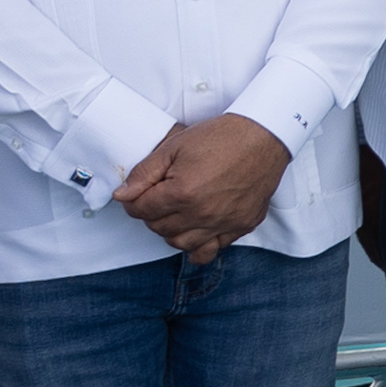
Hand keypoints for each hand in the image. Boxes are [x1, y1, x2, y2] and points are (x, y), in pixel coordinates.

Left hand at [114, 115, 290, 263]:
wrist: (263, 136)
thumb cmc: (221, 137)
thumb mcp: (175, 147)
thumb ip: (144, 173)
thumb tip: (122, 195)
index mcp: (182, 193)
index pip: (141, 210)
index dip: (133, 201)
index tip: (138, 194)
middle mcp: (202, 214)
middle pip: (159, 228)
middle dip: (151, 214)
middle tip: (158, 198)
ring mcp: (223, 223)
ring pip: (181, 244)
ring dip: (171, 231)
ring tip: (176, 213)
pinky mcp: (240, 226)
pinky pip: (212, 250)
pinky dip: (199, 245)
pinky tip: (197, 230)